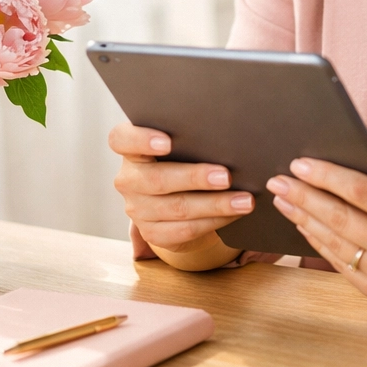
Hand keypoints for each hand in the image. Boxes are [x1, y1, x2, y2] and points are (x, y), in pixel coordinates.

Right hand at [108, 122, 253, 254]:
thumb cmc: (185, 156)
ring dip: (215, 205)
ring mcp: (137, 209)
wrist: (178, 195)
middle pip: (157, 179)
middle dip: (195, 178)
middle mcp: (129, 179)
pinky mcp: (152, 232)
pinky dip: (214, 222)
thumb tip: (226, 134)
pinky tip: (234, 214)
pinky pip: (185, 230)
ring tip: (244, 200)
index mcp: (132, 149)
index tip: (167, 142)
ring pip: (177, 208)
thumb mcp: (182, 144)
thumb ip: (191, 135)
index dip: (141, 139)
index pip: (121, 139)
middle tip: (226, 176)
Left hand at [266, 146, 366, 305]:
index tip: (300, 163)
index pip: (361, 193)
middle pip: (340, 219)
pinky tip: (304, 225)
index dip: (328, 177)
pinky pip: (341, 265)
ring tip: (283, 200)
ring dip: (304, 220)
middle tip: (278, 180)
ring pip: (335, 244)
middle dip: (304, 197)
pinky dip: (319, 243)